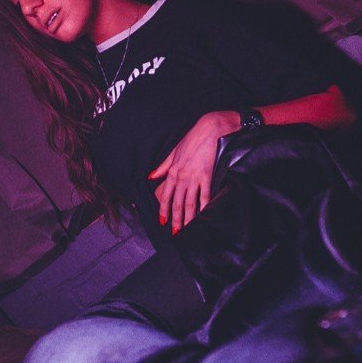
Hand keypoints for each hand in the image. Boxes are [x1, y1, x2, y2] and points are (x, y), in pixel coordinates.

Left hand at [149, 110, 240, 232]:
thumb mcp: (174, 152)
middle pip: (177, 203)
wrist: (210, 129)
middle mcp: (182, 176)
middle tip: (175, 233)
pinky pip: (204, 196)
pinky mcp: (207, 176)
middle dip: (175, 220)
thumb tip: (151, 176)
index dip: (164, 210)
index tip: (163, 222)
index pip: (166, 195)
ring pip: (189, 203)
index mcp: (172, 171)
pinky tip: (204, 217)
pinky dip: (204, 208)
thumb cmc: (193, 139)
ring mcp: (195, 177)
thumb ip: (163, 167)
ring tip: (187, 230)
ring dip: (187, 219)